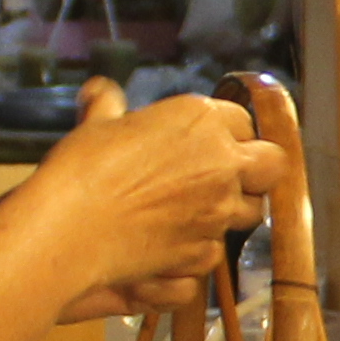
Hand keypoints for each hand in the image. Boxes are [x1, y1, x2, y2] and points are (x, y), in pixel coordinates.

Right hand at [28, 76, 282, 303]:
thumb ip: (109, 105)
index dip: (230, 134)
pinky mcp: (205, 250)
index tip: (213, 144)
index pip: (244, 121)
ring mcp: (219, 210)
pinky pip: (217, 250)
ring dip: (232, 211)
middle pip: (272, 164)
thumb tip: (100, 90)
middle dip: (256, 171)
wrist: (67, 228)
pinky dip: (200, 248)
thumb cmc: (80, 169)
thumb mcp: (96, 125)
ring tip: (198, 213)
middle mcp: (222, 162)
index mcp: (201, 120)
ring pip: (252, 211)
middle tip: (228, 178)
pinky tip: (174, 244)